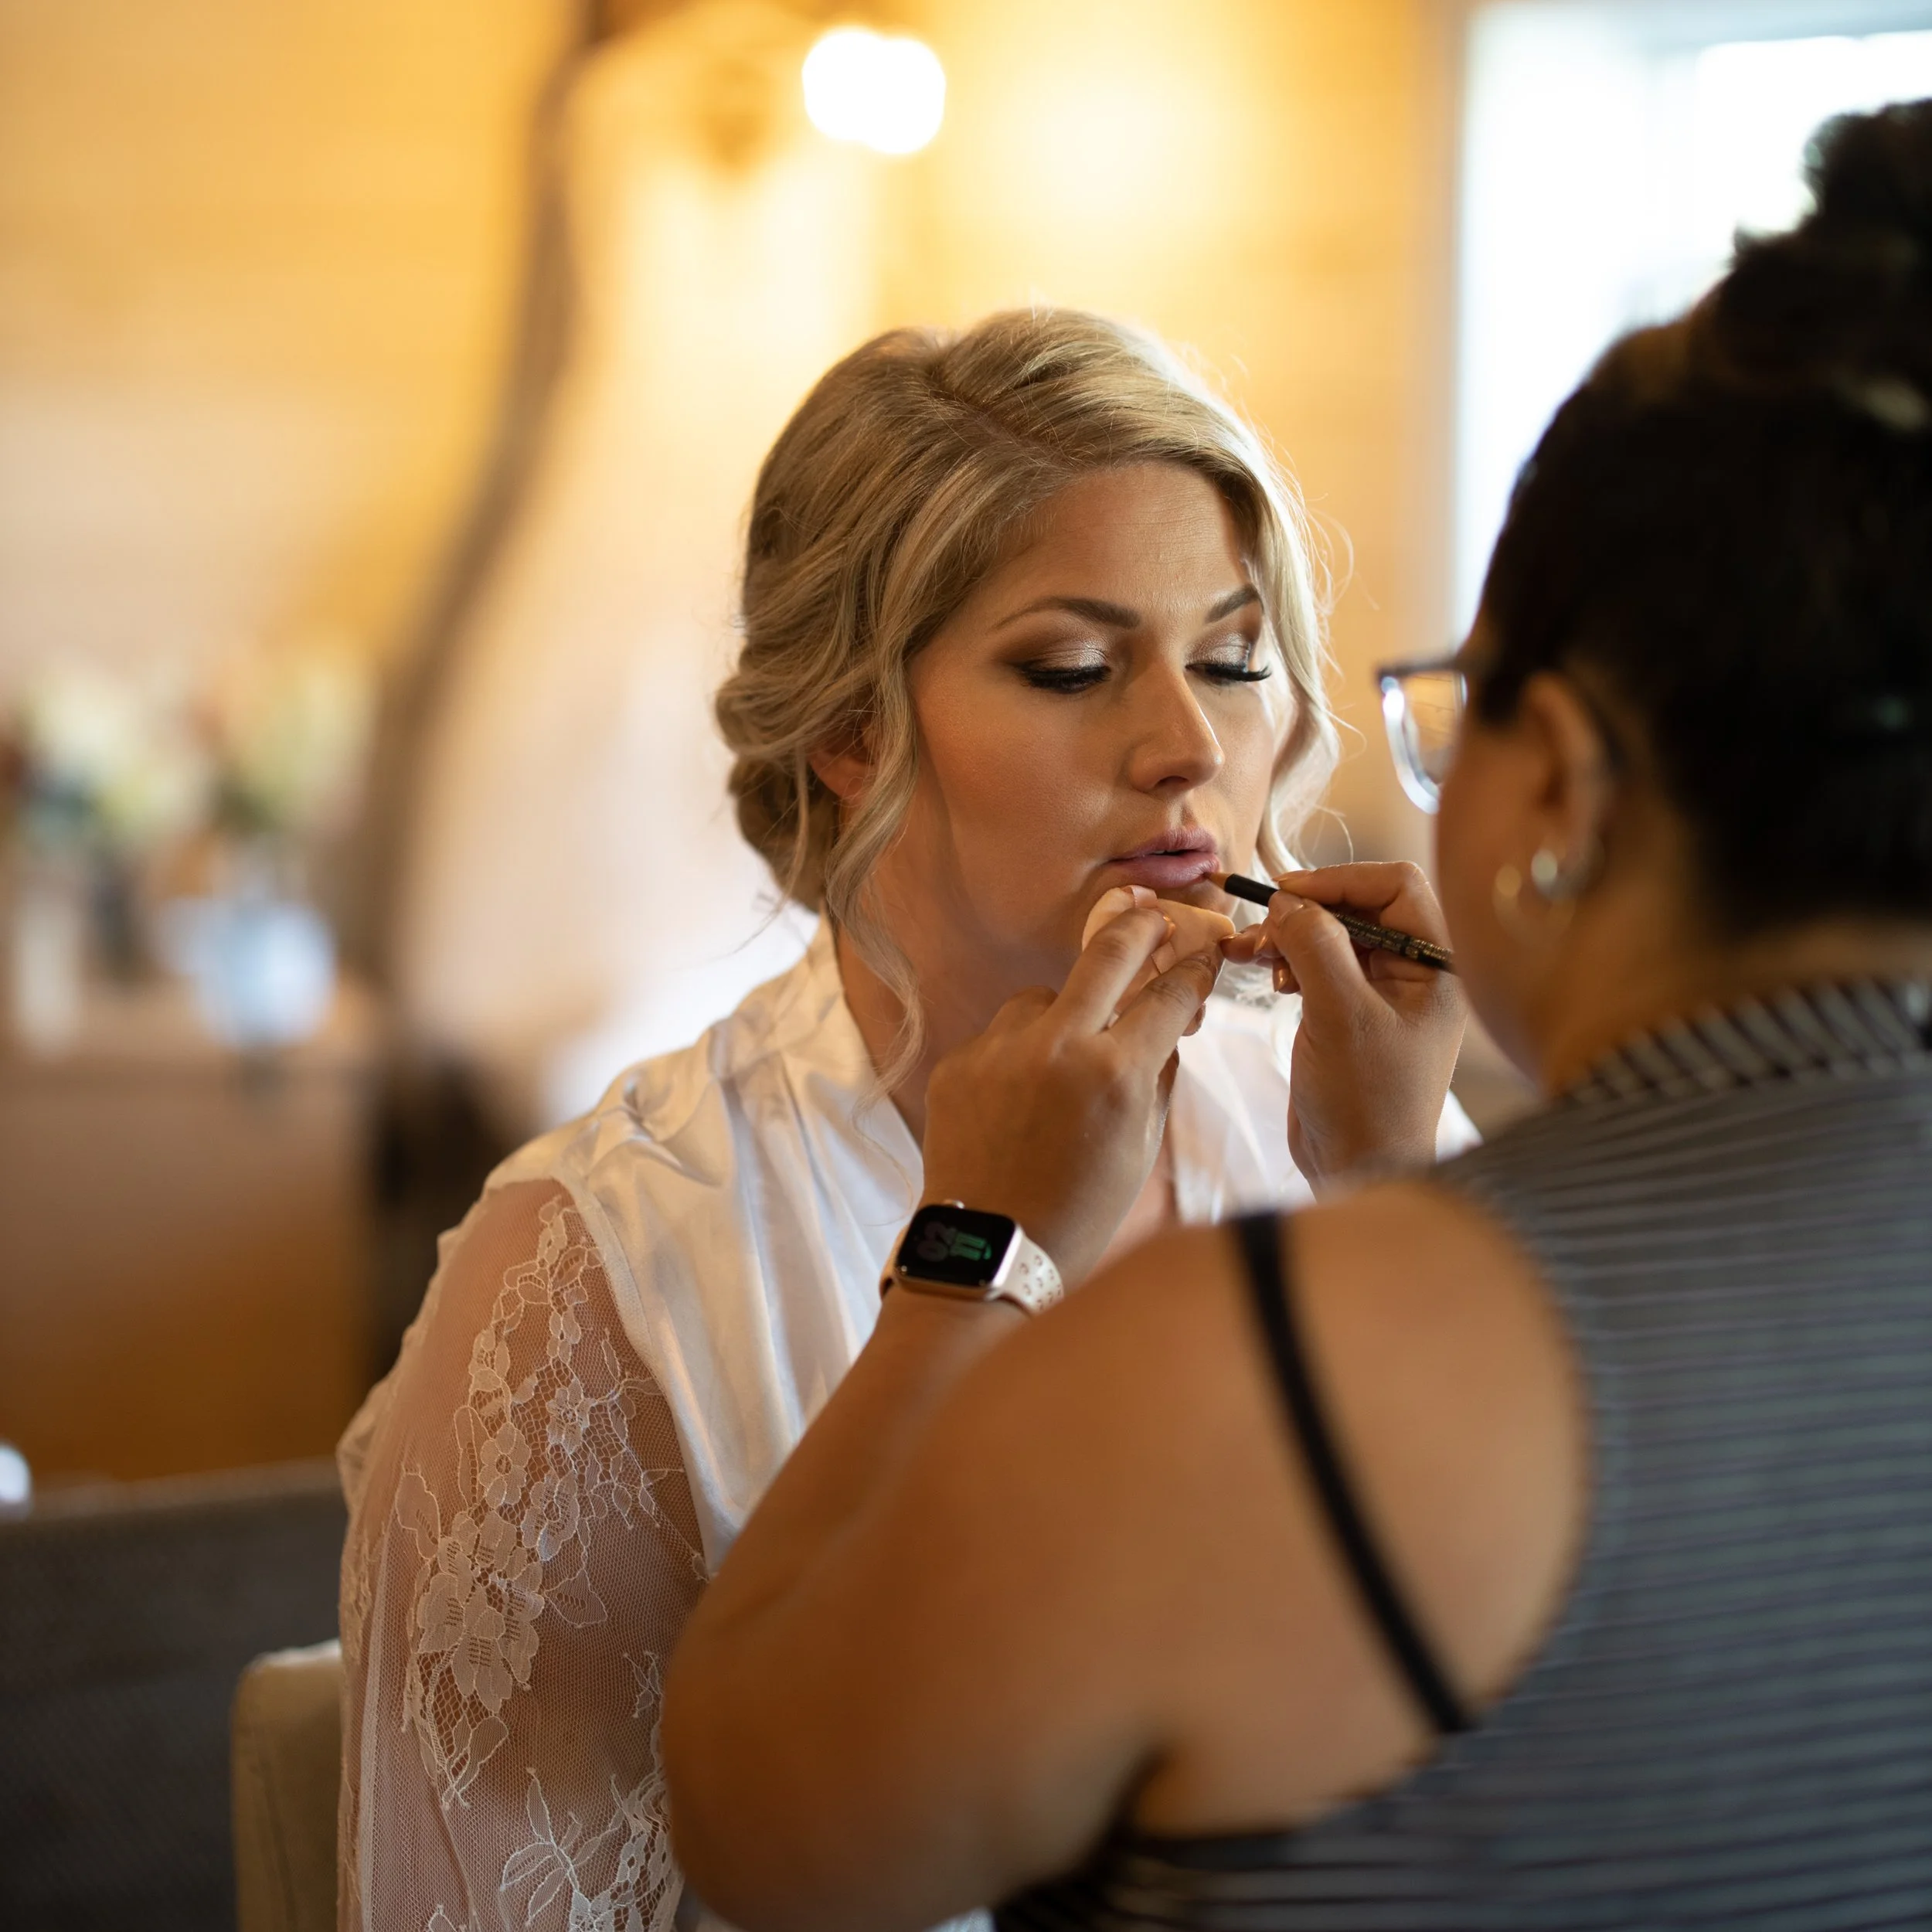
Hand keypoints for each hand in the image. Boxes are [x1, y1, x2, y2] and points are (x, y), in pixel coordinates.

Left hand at [920, 907, 1220, 1283]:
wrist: (992, 1251)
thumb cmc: (1080, 1212)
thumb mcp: (1141, 1149)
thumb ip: (1156, 1077)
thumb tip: (1167, 1025)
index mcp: (1117, 1073)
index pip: (1169, 994)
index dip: (1194, 970)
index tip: (1203, 956)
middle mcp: (1058, 1046)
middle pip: (1107, 952)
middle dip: (1138, 926)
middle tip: (1150, 917)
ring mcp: (1000, 1050)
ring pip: (1042, 996)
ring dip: (1062, 1013)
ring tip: (1061, 1063)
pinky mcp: (958, 1063)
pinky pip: (999, 1036)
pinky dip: (1015, 1056)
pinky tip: (1017, 1102)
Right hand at [1225, 862, 1463, 1184]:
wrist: (1359, 1170)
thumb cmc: (1367, 1101)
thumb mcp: (1341, 1016)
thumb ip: (1316, 947)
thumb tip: (1285, 902)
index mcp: (1437, 966)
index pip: (1396, 886)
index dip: (1340, 880)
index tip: (1288, 894)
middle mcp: (1414, 973)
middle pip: (1358, 907)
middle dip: (1305, 911)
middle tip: (1261, 926)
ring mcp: (1380, 993)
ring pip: (1331, 936)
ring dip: (1288, 936)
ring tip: (1250, 952)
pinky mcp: (1348, 1013)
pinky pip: (1317, 966)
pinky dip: (1287, 961)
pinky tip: (1264, 974)